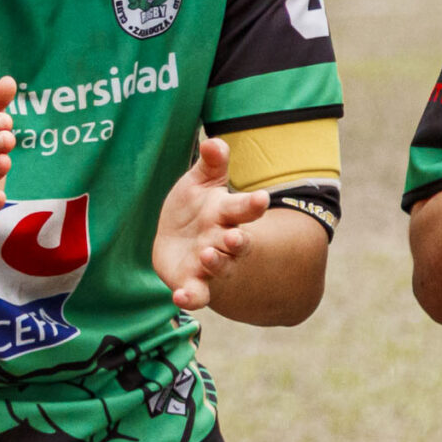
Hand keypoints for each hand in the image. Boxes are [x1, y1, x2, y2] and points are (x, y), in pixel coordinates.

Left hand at [153, 137, 269, 311]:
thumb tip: (215, 142)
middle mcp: (223, 240)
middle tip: (235, 237)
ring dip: (215, 263)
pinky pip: (196, 293)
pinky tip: (179, 299)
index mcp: (226, 214)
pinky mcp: (193, 282)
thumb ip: (210, 164)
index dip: (253, 205)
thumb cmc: (196, 209)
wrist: (181, 243)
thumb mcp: (201, 183)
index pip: (244, 208)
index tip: (262, 198)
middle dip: (238, 241)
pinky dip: (191, 298)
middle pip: (237, 242)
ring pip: (219, 267)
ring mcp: (210, 263)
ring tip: (207, 255)